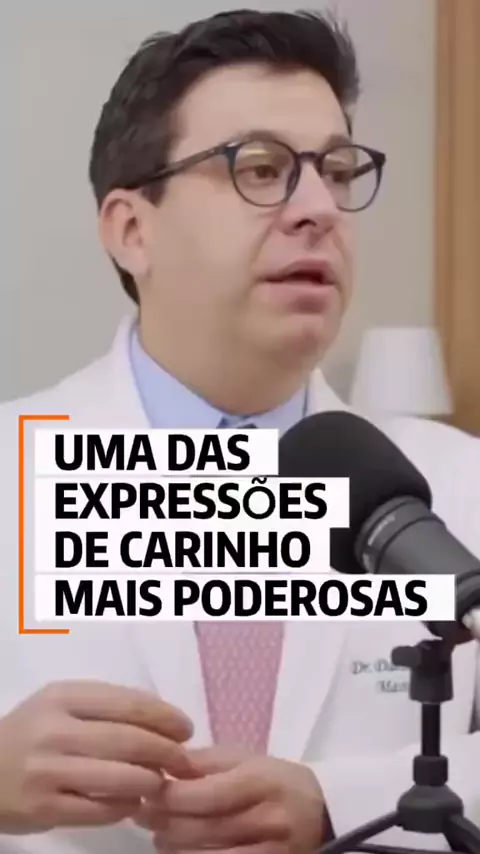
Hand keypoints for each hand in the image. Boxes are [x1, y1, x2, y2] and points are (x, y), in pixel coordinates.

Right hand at [0, 680, 195, 834]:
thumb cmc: (32, 732)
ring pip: (120, 778)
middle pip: (129, 740)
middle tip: (184, 760)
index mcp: (63, 696)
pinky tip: (132, 802)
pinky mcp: (44, 809)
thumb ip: (105, 706)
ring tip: (161, 783)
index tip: (186, 728)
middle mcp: (55, 731)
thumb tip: (163, 720)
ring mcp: (48, 772)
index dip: (165, 716)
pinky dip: (125, 806)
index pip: (128, 703)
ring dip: (151, 782)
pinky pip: (101, 810)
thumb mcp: (60, 704)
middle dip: (167, 751)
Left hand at [138, 746, 326, 853]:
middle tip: (143, 814)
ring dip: (171, 847)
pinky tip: (181, 851)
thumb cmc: (276, 779)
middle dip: (161, 823)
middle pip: (198, 829)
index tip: (148, 790)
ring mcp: (268, 852)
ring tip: (159, 834)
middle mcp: (265, 819)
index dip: (167, 796)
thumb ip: (205, 761)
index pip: (203, 795)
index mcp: (259, 781)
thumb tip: (162, 764)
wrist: (323, 813)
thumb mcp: (247, 758)